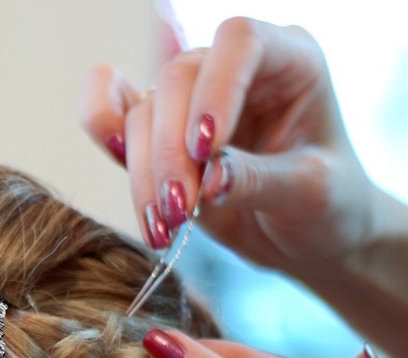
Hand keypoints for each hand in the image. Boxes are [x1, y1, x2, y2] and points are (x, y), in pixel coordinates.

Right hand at [79, 17, 377, 276]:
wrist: (307, 237)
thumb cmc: (329, 206)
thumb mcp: (311, 195)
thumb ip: (260, 181)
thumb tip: (207, 181)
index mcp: (289, 61)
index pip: (239, 43)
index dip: (215, 89)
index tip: (207, 151)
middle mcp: (234, 73)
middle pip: (177, 81)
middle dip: (170, 152)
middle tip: (180, 212)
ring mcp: (191, 103)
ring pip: (142, 114)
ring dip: (144, 175)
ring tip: (164, 230)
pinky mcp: (161, 139)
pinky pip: (115, 116)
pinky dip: (105, 134)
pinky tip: (116, 161)